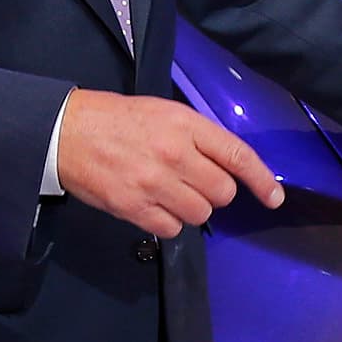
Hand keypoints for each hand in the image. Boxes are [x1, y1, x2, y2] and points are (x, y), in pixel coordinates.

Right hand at [55, 91, 282, 239]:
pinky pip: (172, 229)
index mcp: (186, 125)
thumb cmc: (118, 119)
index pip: (238, 156)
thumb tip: (228, 166)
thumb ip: (198, 137)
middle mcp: (176, 154)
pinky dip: (167, 223)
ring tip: (169, 193)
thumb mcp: (164, 113)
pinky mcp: (134, 207)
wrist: (67, 132)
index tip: (274, 198)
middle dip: (214, 192)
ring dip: (191, 208)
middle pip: (223, 192)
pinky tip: (153, 206)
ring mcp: (155, 183)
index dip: (262, 180)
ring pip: (200, 214)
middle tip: (192, 182)